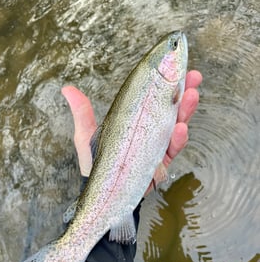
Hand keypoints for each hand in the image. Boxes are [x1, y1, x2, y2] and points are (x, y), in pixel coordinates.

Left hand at [62, 70, 201, 191]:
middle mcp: (149, 130)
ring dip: (185, 111)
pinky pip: (171, 150)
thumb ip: (83, 114)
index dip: (165, 81)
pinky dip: (177, 139)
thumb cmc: (96, 164)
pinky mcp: (160, 164)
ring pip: (176, 125)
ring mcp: (156, 146)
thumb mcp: (86, 136)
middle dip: (184, 92)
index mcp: (135, 120)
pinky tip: (180, 128)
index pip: (152, 97)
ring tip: (191, 96)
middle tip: (194, 77)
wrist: (103, 194)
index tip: (174, 66)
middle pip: (170, 108)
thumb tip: (67, 88)